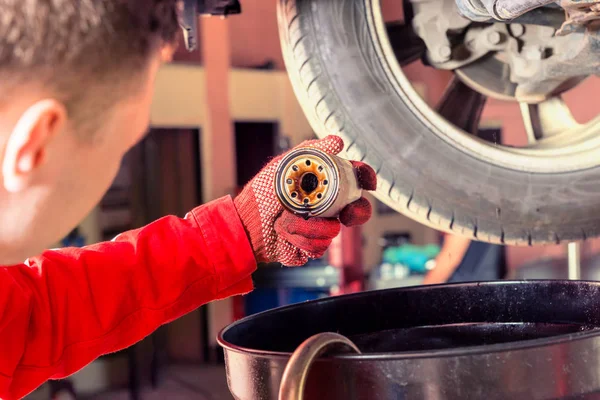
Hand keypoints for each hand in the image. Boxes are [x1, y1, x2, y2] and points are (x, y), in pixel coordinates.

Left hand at [234, 135, 376, 265]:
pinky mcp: (312, 248)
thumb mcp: (283, 166)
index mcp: (323, 185)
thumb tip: (337, 141)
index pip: (353, 179)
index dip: (365, 178)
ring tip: (285, 219)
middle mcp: (327, 207)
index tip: (368, 182)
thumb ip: (310, 151)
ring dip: (308, 226)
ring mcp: (321, 229)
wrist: (244, 225)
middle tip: (346, 213)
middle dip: (356, 212)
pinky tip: (285, 234)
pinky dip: (300, 239)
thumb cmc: (261, 194)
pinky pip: (319, 246)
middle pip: (357, 209)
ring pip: (334, 230)